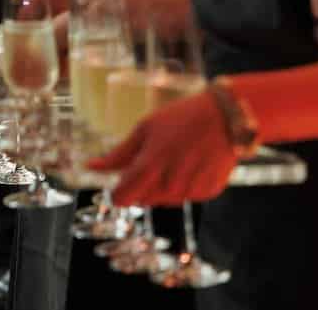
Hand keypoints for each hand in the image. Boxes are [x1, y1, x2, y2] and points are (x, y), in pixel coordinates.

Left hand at [89, 92, 237, 206]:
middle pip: (143, 199)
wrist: (226, 117)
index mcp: (150, 165)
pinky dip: (184, 184)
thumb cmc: (181, 118)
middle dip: (142, 184)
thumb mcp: (145, 129)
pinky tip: (191, 162)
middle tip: (154, 158)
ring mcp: (192, 190)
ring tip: (174, 157)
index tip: (119, 182)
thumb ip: (118, 154)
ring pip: (165, 199)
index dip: (117, 192)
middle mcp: (171, 183)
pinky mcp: (209, 192)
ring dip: (162, 185)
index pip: (122, 198)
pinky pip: (186, 196)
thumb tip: (91, 167)